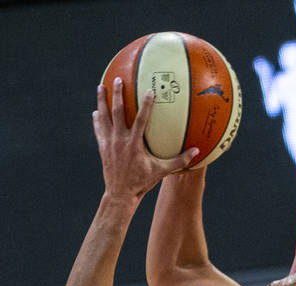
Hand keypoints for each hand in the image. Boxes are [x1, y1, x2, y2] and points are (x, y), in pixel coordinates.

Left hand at [93, 79, 196, 207]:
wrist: (121, 194)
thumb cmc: (143, 183)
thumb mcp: (162, 172)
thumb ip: (179, 161)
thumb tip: (196, 152)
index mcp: (135, 145)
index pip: (141, 120)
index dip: (146, 105)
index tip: (149, 91)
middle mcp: (120, 140)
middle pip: (118, 112)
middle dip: (118, 94)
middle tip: (118, 79)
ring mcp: (109, 142)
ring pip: (104, 117)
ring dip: (102, 101)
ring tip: (101, 87)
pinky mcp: (102, 147)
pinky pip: (98, 129)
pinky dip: (97, 119)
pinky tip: (97, 111)